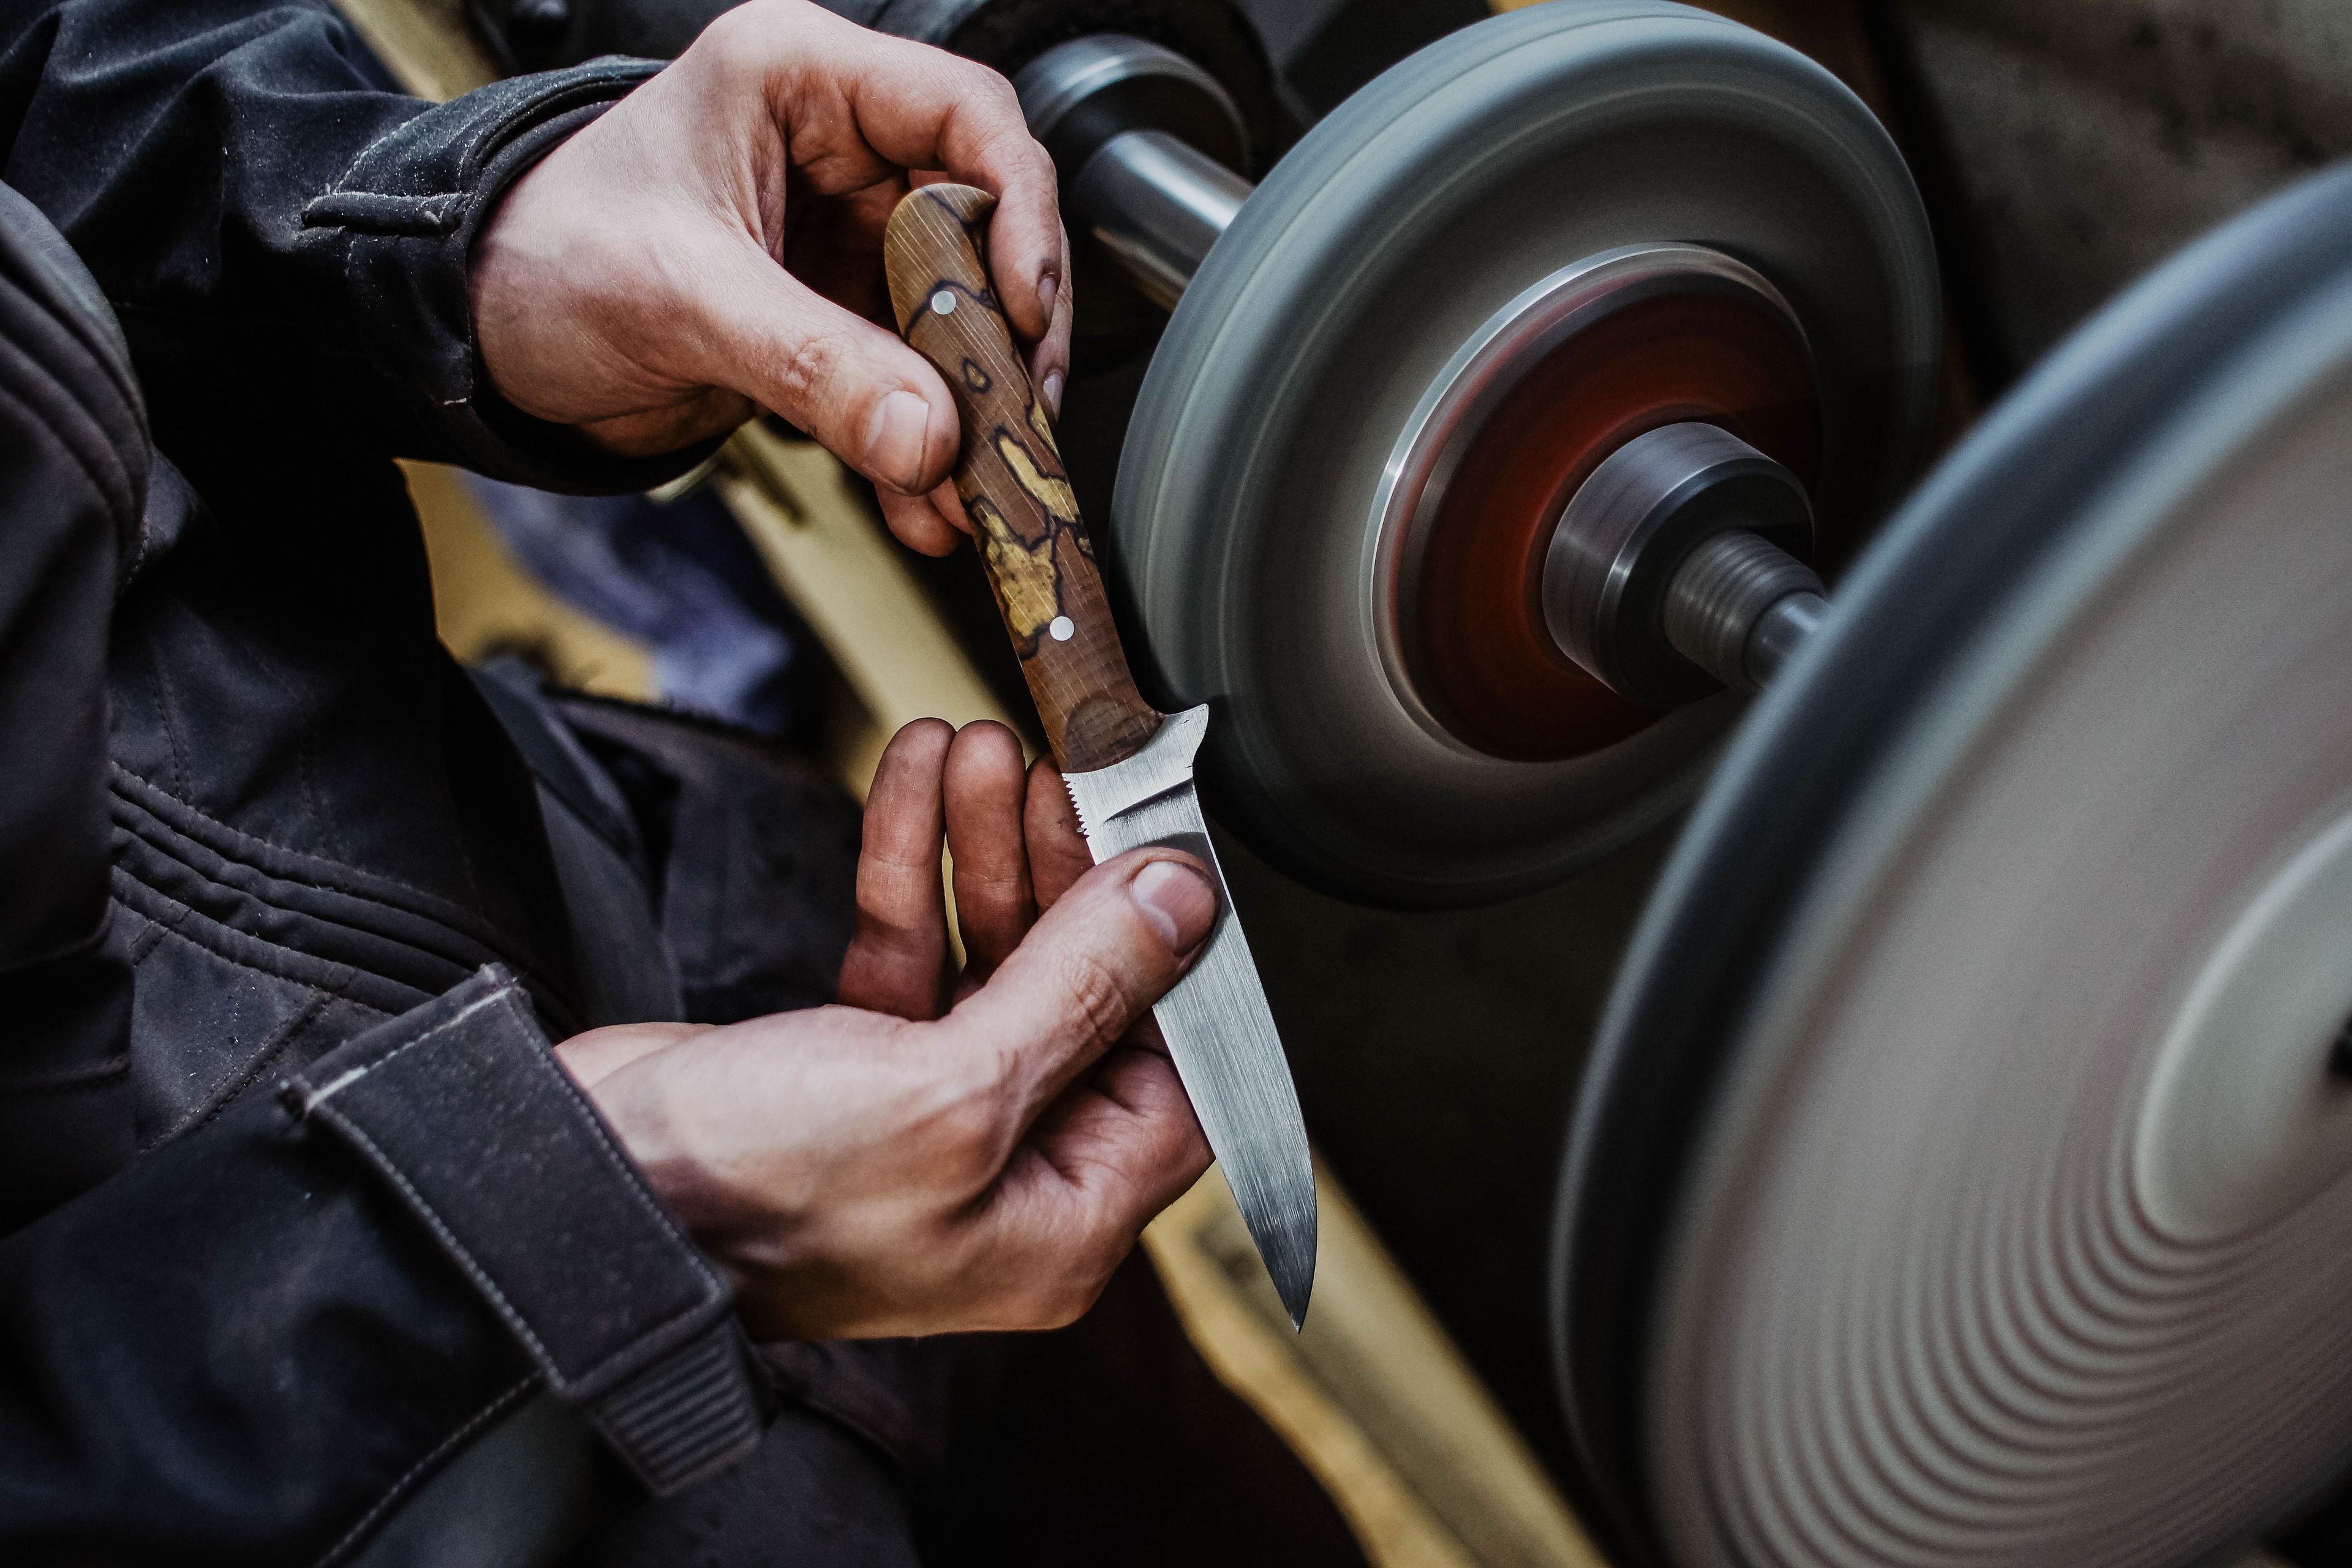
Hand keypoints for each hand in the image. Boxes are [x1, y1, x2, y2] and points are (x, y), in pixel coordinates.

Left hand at [468, 0, 1071, 554]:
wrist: (480, 335)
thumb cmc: (539, 253)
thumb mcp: (679, 295)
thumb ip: (811, 362)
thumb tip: (925, 433)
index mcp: (801, 79)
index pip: (965, 114)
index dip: (1017, 209)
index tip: (1027, 306)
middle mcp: (838, 149)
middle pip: (984, 225)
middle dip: (1006, 333)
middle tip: (1015, 414)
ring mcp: (843, 237)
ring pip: (959, 316)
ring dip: (971, 408)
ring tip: (975, 482)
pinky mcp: (834, 318)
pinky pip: (909, 381)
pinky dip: (920, 445)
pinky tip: (924, 502)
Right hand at [560, 720, 1213, 1339]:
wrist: (577, 1189)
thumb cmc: (754, 1197)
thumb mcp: (951, 1091)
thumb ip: (1078, 990)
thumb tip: (1178, 907)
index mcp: (1059, 1220)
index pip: (1171, 1078)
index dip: (1174, 966)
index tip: (1161, 855)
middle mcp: (1005, 1173)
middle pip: (1081, 995)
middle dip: (1065, 871)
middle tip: (1058, 773)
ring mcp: (926, 1115)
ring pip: (992, 954)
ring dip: (986, 845)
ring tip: (977, 746)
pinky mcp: (850, 1063)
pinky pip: (909, 947)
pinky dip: (913, 862)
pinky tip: (917, 778)